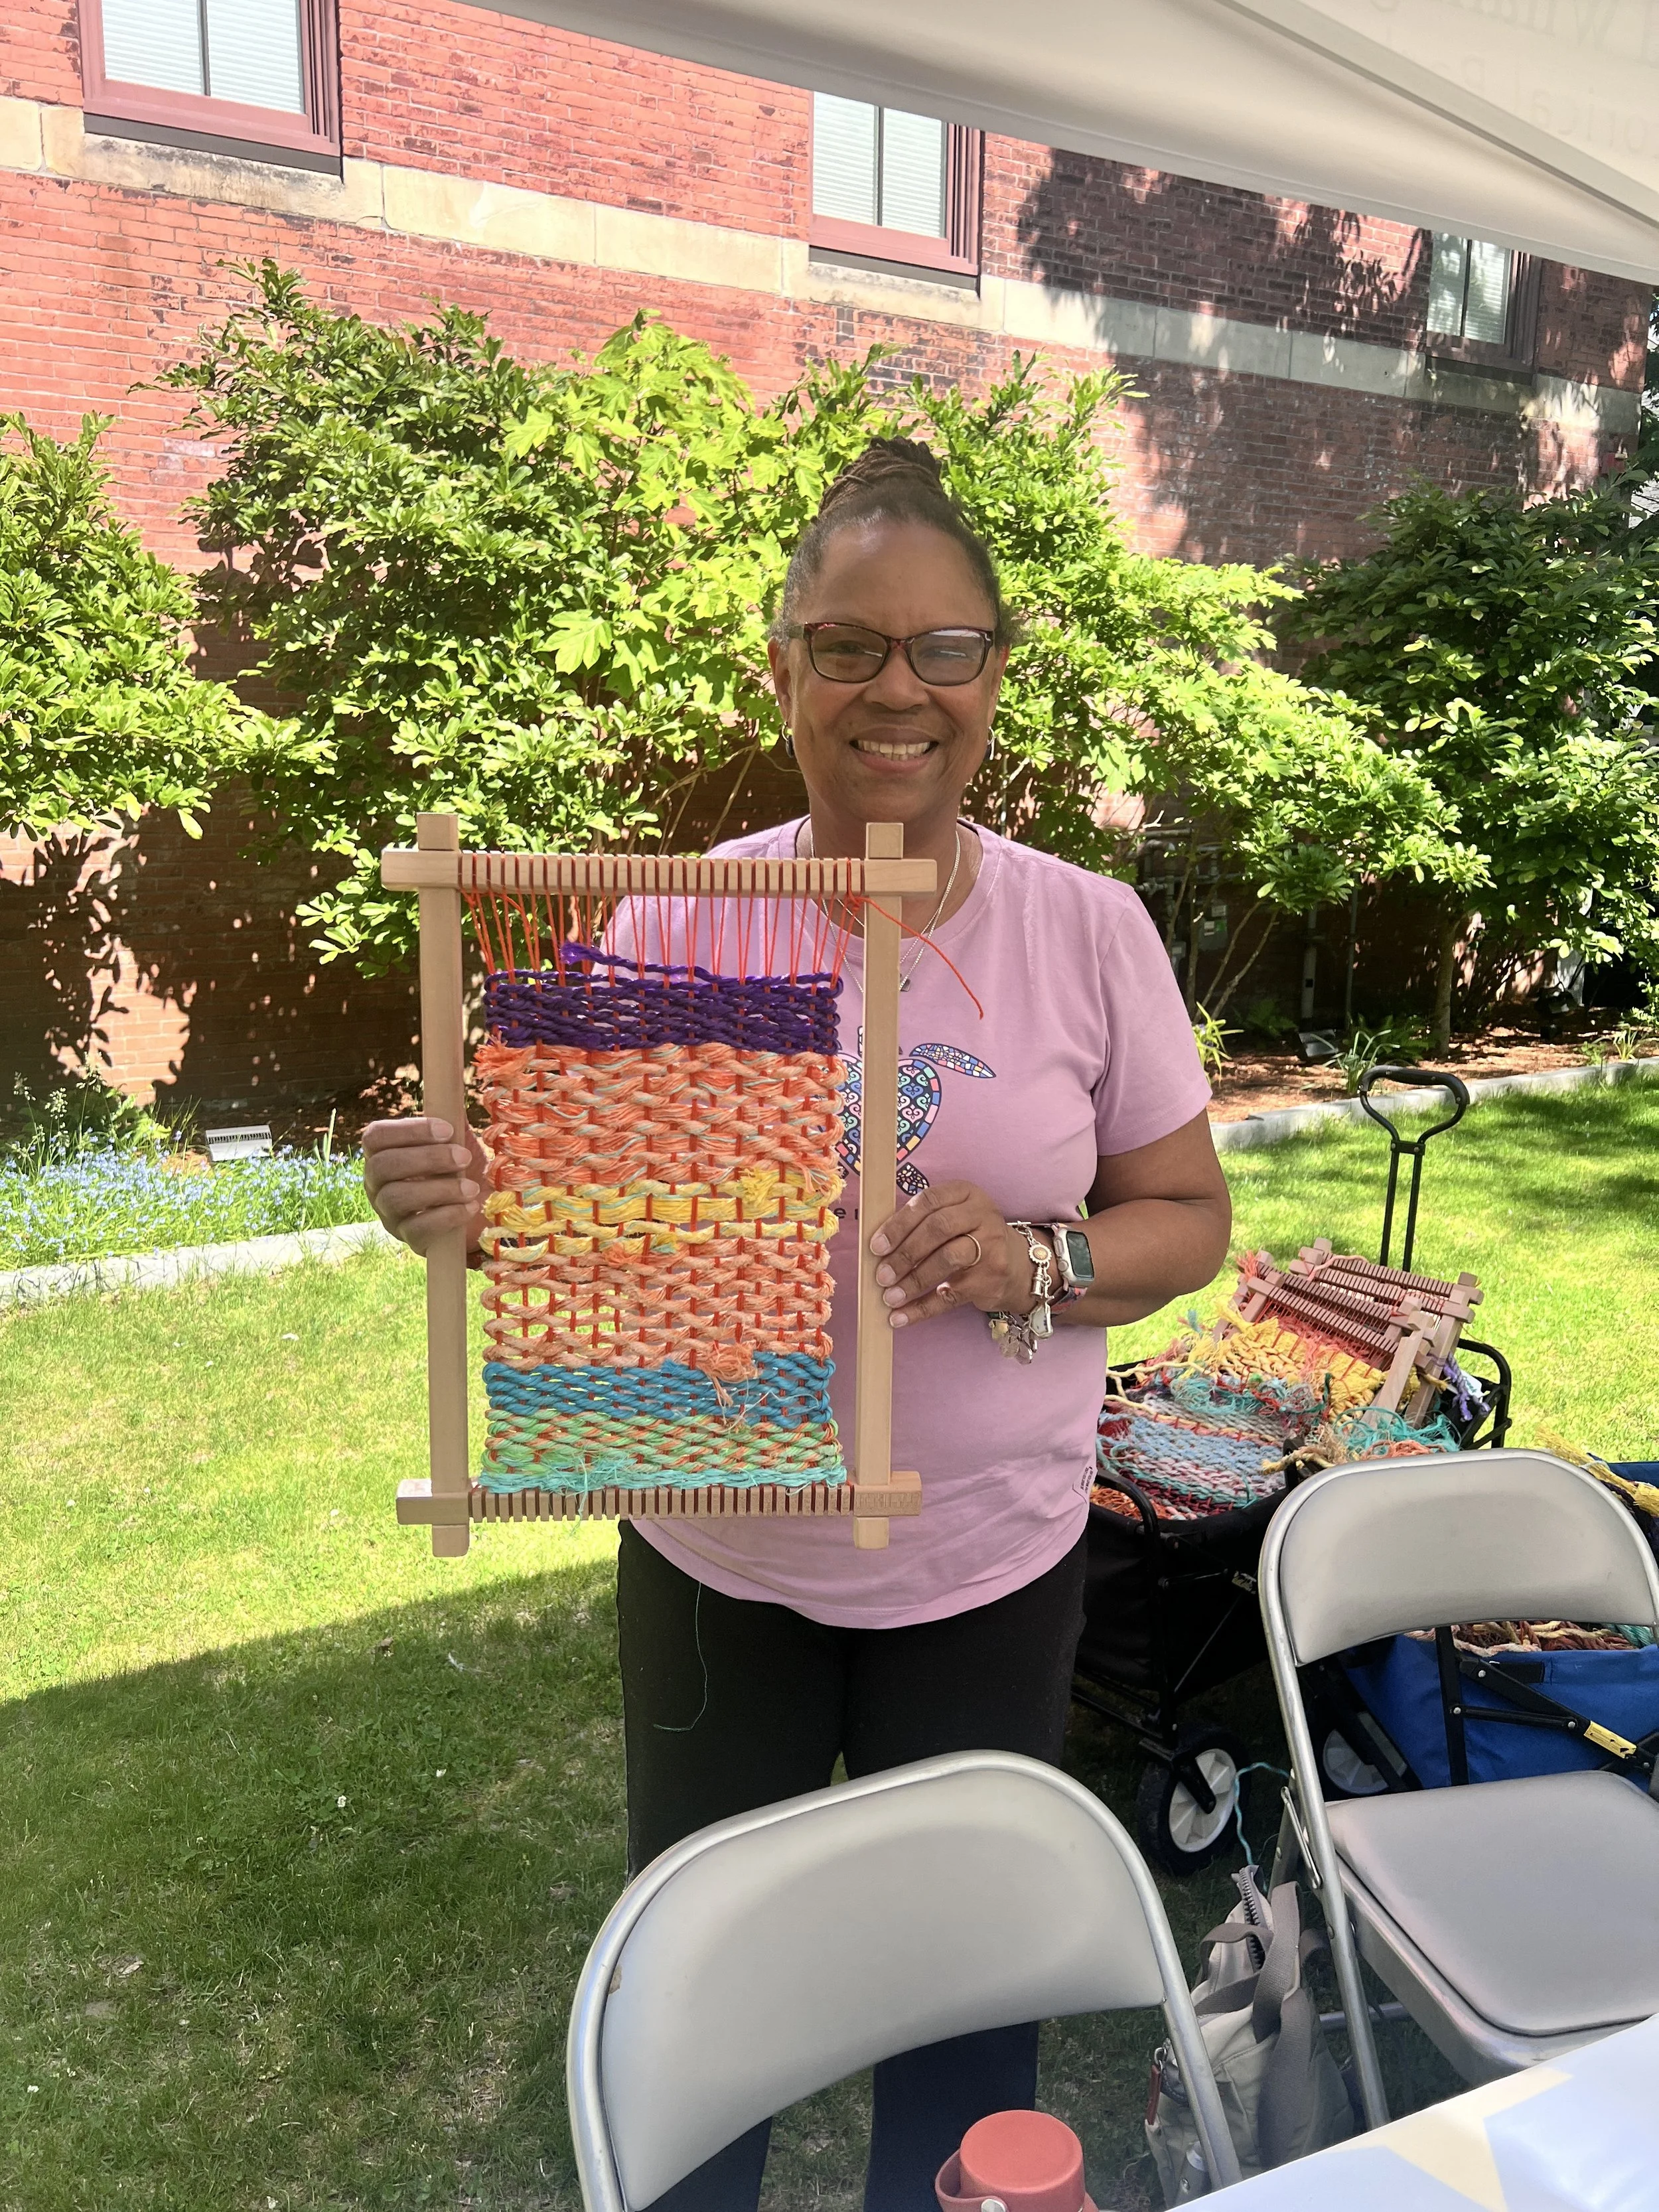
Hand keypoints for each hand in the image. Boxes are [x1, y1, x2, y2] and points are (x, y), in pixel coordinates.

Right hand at [362, 1116, 487, 1257]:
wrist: (485, 1211)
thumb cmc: (464, 1170)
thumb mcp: (459, 1141)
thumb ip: (451, 1118)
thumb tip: (451, 1090)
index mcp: (385, 1154)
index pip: (374, 1137)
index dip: (408, 1130)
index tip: (446, 1129)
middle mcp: (378, 1185)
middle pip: (382, 1166)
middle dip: (427, 1159)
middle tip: (463, 1158)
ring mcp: (390, 1214)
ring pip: (396, 1198)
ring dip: (439, 1189)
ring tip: (471, 1187)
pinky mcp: (409, 1240)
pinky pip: (416, 1229)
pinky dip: (447, 1216)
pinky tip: (470, 1207)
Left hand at [867, 1181, 1033, 1328]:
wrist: (1018, 1265)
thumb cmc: (971, 1236)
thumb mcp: (955, 1215)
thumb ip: (922, 1221)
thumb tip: (877, 1246)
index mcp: (966, 1194)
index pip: (928, 1201)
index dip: (899, 1224)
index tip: (876, 1246)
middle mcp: (983, 1216)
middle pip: (938, 1229)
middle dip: (905, 1254)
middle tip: (882, 1274)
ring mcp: (991, 1247)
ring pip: (946, 1259)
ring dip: (913, 1281)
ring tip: (889, 1296)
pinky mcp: (991, 1279)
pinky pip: (951, 1296)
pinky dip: (922, 1308)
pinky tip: (900, 1317)